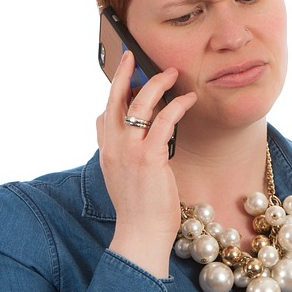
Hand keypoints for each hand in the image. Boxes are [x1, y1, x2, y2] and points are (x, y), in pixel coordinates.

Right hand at [97, 51, 196, 277]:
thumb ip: (127, 157)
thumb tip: (139, 140)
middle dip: (124, 75)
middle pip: (114, 101)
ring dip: (157, 84)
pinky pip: (162, 122)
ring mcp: (128, 152)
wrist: (140, 234)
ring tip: (171, 73)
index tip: (124, 79)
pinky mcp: (148, 158)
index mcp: (107, 154)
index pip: (103, 116)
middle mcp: (112, 148)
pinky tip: (188, 99)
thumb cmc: (139, 210)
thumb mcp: (125, 180)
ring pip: (139, 105)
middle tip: (133, 56)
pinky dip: (176, 106)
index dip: (113, 95)